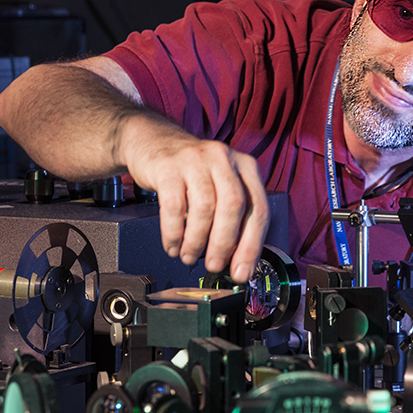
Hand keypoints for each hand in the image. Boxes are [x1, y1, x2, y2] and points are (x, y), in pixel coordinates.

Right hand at [124, 118, 269, 283]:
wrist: (153, 140)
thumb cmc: (191, 171)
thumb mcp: (220, 185)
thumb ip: (233, 217)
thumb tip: (236, 262)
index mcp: (245, 167)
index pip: (258, 210)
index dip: (251, 246)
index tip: (241, 271)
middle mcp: (224, 159)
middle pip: (233, 207)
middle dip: (224, 244)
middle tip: (214, 265)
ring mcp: (196, 160)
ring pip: (204, 207)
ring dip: (196, 241)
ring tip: (189, 256)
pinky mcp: (168, 166)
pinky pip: (173, 205)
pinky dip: (173, 232)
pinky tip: (173, 244)